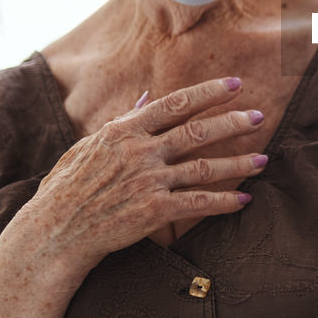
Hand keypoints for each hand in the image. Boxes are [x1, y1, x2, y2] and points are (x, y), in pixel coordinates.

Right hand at [19, 77, 267, 269]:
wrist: (54, 232)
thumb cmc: (67, 188)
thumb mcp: (88, 146)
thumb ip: (123, 119)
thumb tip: (147, 95)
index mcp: (124, 131)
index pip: (175, 104)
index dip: (208, 93)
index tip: (235, 85)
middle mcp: (139, 152)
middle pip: (197, 132)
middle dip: (233, 122)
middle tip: (259, 116)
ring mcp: (148, 181)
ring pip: (204, 167)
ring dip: (238, 163)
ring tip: (263, 159)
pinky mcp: (154, 211)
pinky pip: (198, 203)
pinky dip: (224, 201)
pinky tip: (243, 199)